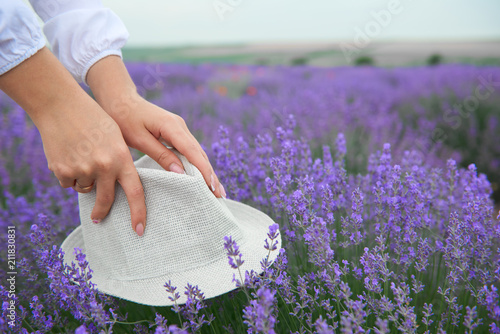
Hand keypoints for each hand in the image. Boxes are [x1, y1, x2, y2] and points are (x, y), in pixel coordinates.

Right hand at [0, 48, 146, 235]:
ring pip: (85, 189)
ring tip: (81, 158)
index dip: (138, 213)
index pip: (135, 192)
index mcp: (121, 158)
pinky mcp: (62, 170)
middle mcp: (103, 167)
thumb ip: (120, 161)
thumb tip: (118, 186)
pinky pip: (67, 183)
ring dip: (83, 181)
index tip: (140, 230)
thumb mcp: (116, 138)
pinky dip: (68, 174)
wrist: (61, 105)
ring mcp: (82, 169)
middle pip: (106, 200)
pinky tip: (67, 155)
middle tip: (98, 218)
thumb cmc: (93, 119)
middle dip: (101, 212)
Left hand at [86, 56, 225, 198]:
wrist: (120, 99)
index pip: (192, 151)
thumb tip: (181, 173)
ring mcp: (180, 128)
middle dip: (211, 175)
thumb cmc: (124, 119)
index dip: (204, 170)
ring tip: (216, 190)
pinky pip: (191, 151)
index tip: (212, 186)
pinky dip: (198, 164)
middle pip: (200, 154)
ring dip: (207, 171)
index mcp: (172, 126)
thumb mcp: (139, 139)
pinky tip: (203, 177)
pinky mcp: (177, 132)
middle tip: (220, 195)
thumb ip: (160, 155)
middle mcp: (181, 126)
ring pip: (197, 153)